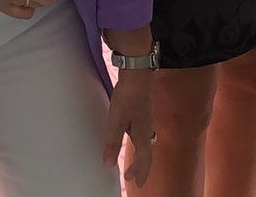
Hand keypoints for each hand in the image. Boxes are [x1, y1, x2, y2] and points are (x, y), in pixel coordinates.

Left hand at [104, 67, 154, 187]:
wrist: (137, 73)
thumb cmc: (128, 96)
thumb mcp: (116, 121)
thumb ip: (113, 142)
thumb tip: (109, 163)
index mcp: (142, 134)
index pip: (144, 159)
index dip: (141, 172)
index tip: (138, 183)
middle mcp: (147, 128)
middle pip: (146, 152)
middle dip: (140, 165)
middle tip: (132, 176)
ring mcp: (146, 118)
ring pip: (144, 141)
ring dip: (140, 153)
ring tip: (133, 159)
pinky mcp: (142, 110)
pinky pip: (141, 132)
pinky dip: (137, 140)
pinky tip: (130, 134)